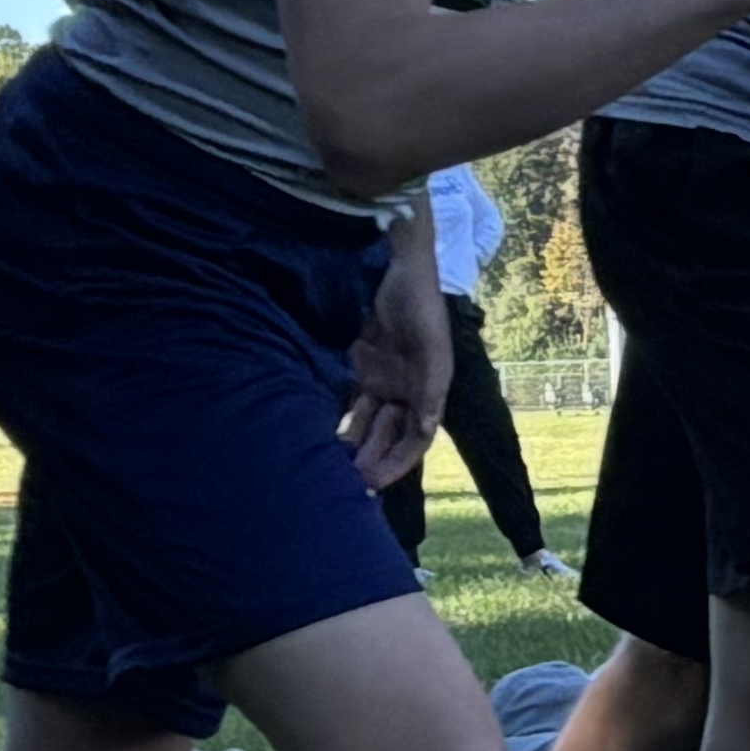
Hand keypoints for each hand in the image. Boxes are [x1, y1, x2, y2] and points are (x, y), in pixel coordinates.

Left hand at [340, 242, 447, 488]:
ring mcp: (381, 378)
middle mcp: (405, 390)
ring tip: (329, 468)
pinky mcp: (358, 364)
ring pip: (366, 423)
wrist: (397, 266)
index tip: (372, 484)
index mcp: (428, 391)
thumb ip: (430, 392)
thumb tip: (427, 432)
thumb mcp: (432, 349)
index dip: (396, 464)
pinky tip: (317, 433)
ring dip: (352, 445)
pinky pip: (348, 400)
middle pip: (388, 436)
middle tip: (344, 484)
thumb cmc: (420, 305)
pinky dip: (337, 417)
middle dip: (371, 460)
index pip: (415, 440)